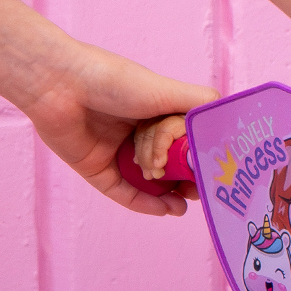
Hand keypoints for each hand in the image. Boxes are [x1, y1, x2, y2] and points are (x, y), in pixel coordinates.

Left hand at [19, 42, 216, 216]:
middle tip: (200, 191)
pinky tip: (167, 209)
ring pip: (152, 182)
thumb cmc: (114, 81)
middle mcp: (141, 133)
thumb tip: (229, 121)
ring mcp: (119, 154)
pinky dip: (147, 203)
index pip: (188, 142)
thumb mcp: (167, 90)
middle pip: (172, 165)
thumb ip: (201, 103)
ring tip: (183, 203)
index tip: (215, 171)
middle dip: (187, 180)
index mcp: (158, 113)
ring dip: (168, 192)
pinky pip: (126, 194)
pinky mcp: (98, 171)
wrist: (60, 85)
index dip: (201, 158)